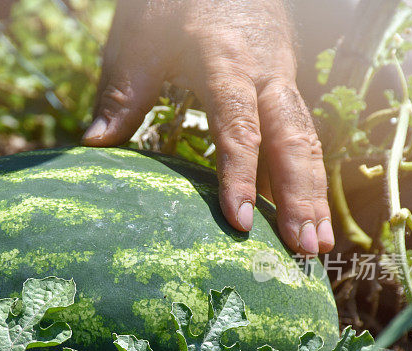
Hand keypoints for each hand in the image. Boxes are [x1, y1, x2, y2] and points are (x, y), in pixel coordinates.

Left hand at [83, 0, 333, 254]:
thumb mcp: (140, 38)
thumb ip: (123, 93)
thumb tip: (94, 144)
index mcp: (226, 60)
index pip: (239, 126)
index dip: (240, 176)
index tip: (241, 224)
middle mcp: (266, 72)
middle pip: (292, 139)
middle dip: (302, 197)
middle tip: (306, 252)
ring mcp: (281, 77)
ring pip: (306, 139)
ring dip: (314, 193)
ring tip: (316, 247)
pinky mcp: (283, 84)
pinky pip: (299, 133)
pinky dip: (302, 175)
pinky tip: (301, 212)